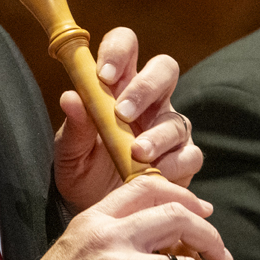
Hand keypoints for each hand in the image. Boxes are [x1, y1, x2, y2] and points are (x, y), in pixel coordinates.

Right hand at [25, 175, 240, 259]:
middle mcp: (111, 236)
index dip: (183, 196)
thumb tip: (149, 246)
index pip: (145, 187)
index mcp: (94, 219)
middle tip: (223, 255)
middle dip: (210, 237)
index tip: (203, 212)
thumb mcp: (71, 249)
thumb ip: (107, 238)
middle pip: (177, 219)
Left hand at [54, 26, 202, 209]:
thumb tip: (70, 97)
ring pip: (176, 116)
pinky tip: (155, 172)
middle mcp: (150, 101)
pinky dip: (173, 163)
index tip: (103, 77)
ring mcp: (170, 128)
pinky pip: (189, 154)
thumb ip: (73, 127)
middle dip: (146, 86)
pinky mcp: (184, 159)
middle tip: (123, 112)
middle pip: (164, 69)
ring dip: (157, 133)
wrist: (100, 213)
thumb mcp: (70, 153)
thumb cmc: (84, 174)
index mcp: (118, 86)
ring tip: (137, 152)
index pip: (126, 46)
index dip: (118, 52)